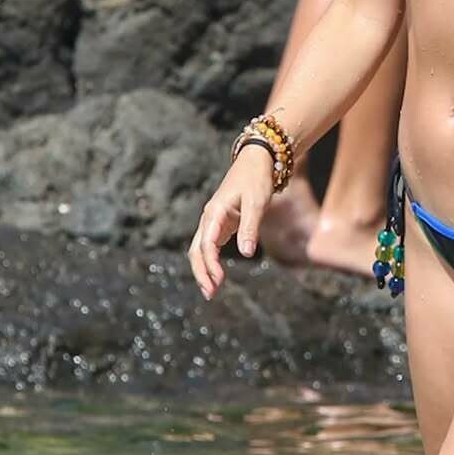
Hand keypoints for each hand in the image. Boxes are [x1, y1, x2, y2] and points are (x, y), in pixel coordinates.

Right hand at [187, 147, 274, 299]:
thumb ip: (250, 228)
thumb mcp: (257, 203)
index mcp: (214, 213)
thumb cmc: (256, 179)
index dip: (211, 265)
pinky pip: (210, 246)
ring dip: (204, 270)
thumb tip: (246, 253)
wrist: (257, 161)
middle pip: (197, 251)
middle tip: (210, 293)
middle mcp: (209, 218)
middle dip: (201, 273)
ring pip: (200, 250)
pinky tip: (217, 275)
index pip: (207, 245)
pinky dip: (211, 261)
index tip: (219, 281)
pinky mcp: (221, 223)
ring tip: (212, 290)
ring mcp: (213, 221)